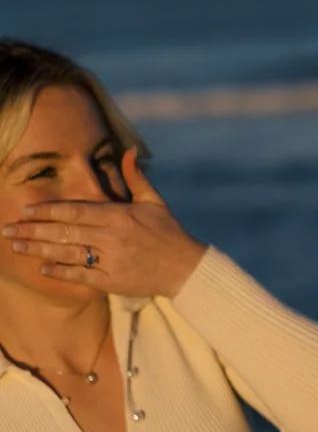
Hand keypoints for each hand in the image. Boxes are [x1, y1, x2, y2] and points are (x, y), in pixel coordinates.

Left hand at [3, 151, 205, 298]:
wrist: (186, 268)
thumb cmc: (169, 232)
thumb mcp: (154, 201)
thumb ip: (136, 177)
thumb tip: (129, 151)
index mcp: (119, 215)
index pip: (76, 210)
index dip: (49, 209)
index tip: (26, 208)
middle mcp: (113, 237)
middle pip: (65, 232)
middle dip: (33, 229)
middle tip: (7, 229)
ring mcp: (112, 260)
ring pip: (68, 253)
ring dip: (39, 250)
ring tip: (17, 246)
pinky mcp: (114, 281)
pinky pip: (82, 275)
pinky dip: (62, 271)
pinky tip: (42, 268)